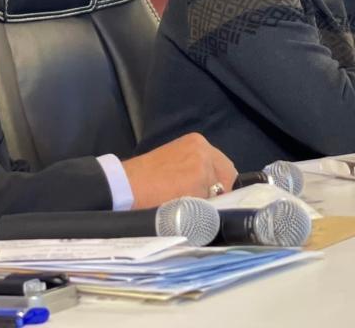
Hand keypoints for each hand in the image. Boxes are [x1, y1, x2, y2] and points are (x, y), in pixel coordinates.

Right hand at [122, 133, 236, 208]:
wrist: (126, 186)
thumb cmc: (145, 179)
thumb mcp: (175, 163)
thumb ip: (195, 169)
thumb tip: (216, 190)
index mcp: (197, 142)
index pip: (223, 167)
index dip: (218, 185)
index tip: (209, 196)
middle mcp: (203, 149)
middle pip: (227, 178)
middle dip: (218, 193)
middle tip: (199, 204)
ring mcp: (202, 165)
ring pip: (220, 193)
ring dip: (209, 203)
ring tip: (186, 206)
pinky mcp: (199, 181)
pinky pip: (211, 204)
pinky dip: (202, 212)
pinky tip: (185, 211)